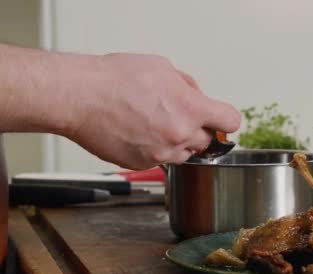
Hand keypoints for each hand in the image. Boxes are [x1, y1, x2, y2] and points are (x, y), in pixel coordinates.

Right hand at [66, 53, 240, 169]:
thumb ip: (188, 86)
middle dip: (197, 130)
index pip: (231, 122)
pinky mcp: (143, 165)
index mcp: (192, 109)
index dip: (225, 119)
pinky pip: (160, 160)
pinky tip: (138, 132)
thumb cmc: (115, 79)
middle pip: (207, 142)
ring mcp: (162, 154)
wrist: (80, 97)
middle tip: (177, 117)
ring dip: (176, 142)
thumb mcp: (163, 67)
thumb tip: (195, 95)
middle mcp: (181, 136)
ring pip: (184, 154)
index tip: (220, 119)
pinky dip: (154, 150)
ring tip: (152, 123)